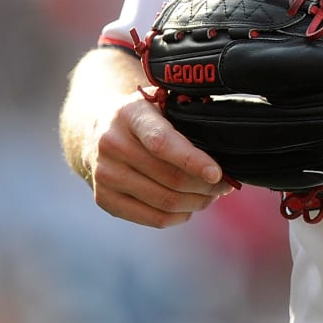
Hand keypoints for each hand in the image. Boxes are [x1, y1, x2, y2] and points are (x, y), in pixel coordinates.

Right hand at [81, 87, 233, 227]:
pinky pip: (152, 218)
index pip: (162, 142)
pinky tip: (189, 206)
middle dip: (205, 186)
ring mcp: (105, 174)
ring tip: (211, 195)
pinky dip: (179, 216)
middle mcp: (111, 144)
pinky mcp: (104, 199)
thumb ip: (184, 117)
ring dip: (196, 202)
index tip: (217, 173)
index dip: (192, 160)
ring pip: (164, 202)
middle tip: (226, 185)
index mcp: (129, 114)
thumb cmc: (142, 117)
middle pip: (169, 178)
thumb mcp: (157, 103)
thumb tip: (224, 146)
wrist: (96, 129)